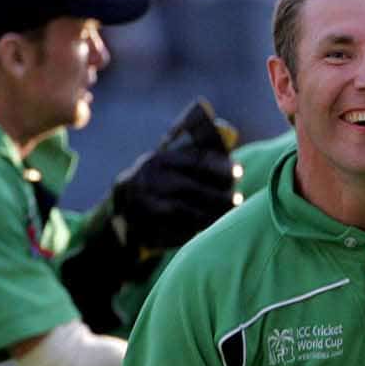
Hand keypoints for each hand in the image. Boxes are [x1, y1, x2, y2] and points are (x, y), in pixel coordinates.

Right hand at [111, 98, 242, 252]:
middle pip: (189, 188)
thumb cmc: (162, 179)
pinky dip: (191, 232)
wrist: (125, 203)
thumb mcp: (173, 161)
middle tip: (238, 200)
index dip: (219, 166)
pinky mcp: (140, 228)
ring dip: (209, 215)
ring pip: (181, 212)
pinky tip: (207, 231)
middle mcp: (147, 181)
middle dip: (217, 196)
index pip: (193, 160)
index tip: (239, 171)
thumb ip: (198, 151)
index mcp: (158, 160)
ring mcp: (141, 206)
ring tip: (228, 216)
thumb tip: (229, 132)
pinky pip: (171, 233)